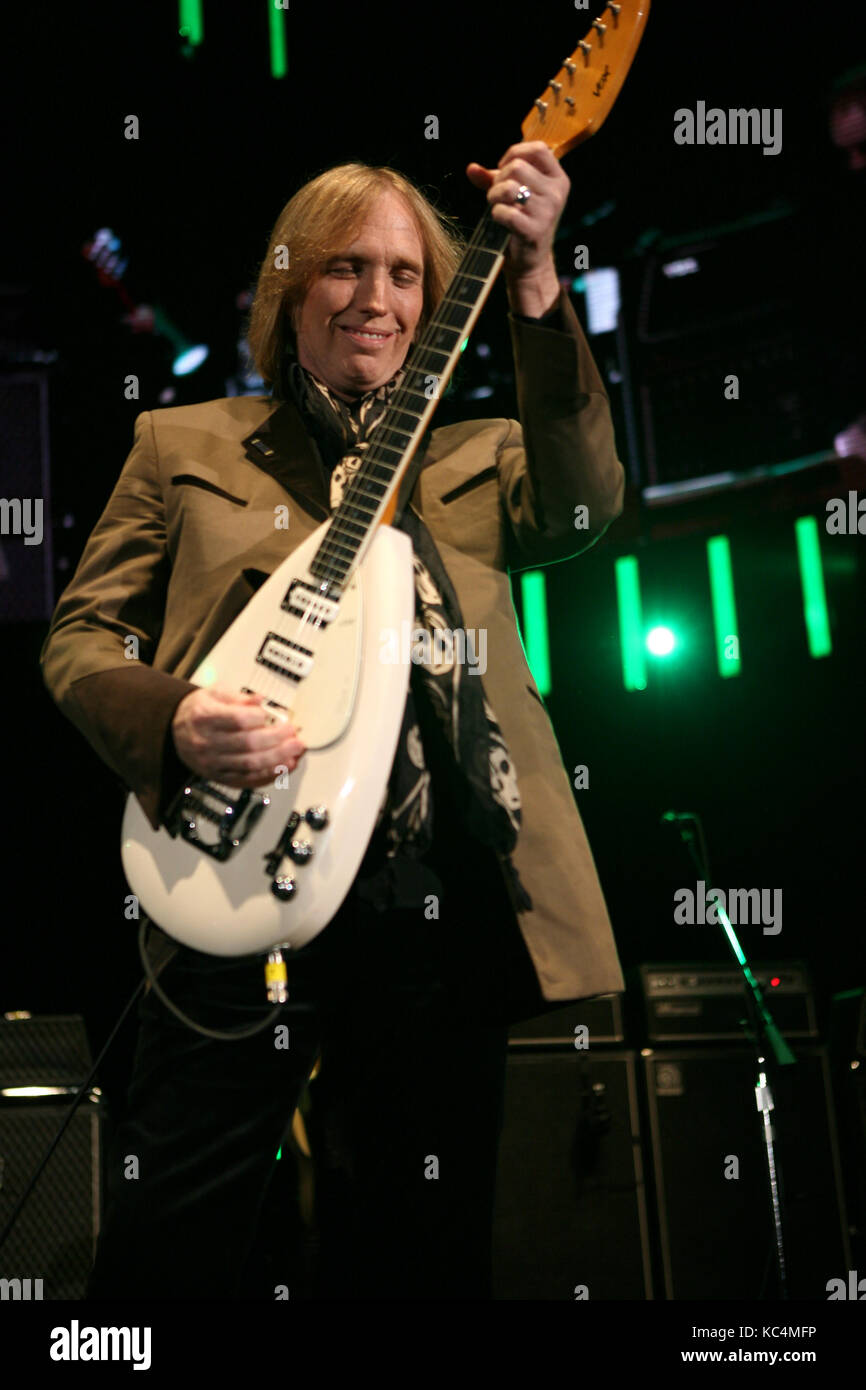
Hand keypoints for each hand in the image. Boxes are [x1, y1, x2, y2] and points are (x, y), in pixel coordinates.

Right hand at [171, 687, 305, 788]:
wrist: (175, 731)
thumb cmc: (199, 711)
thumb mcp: (214, 694)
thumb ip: (239, 697)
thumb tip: (260, 700)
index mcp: (204, 717)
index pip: (238, 720)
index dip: (260, 717)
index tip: (273, 714)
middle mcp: (206, 742)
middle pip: (249, 744)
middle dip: (277, 739)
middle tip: (294, 733)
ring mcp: (212, 762)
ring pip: (250, 764)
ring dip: (278, 759)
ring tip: (295, 751)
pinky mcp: (219, 776)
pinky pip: (247, 780)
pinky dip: (269, 774)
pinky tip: (284, 766)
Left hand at [466, 141, 569, 310]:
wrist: (530, 262)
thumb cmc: (521, 222)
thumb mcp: (513, 195)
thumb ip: (493, 178)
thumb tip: (471, 168)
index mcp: (558, 179)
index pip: (538, 149)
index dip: (515, 153)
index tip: (503, 169)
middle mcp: (556, 193)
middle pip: (518, 166)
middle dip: (499, 178)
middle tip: (496, 194)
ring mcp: (548, 212)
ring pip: (509, 187)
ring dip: (494, 195)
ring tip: (494, 205)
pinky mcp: (535, 230)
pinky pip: (505, 212)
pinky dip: (495, 214)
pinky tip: (498, 220)